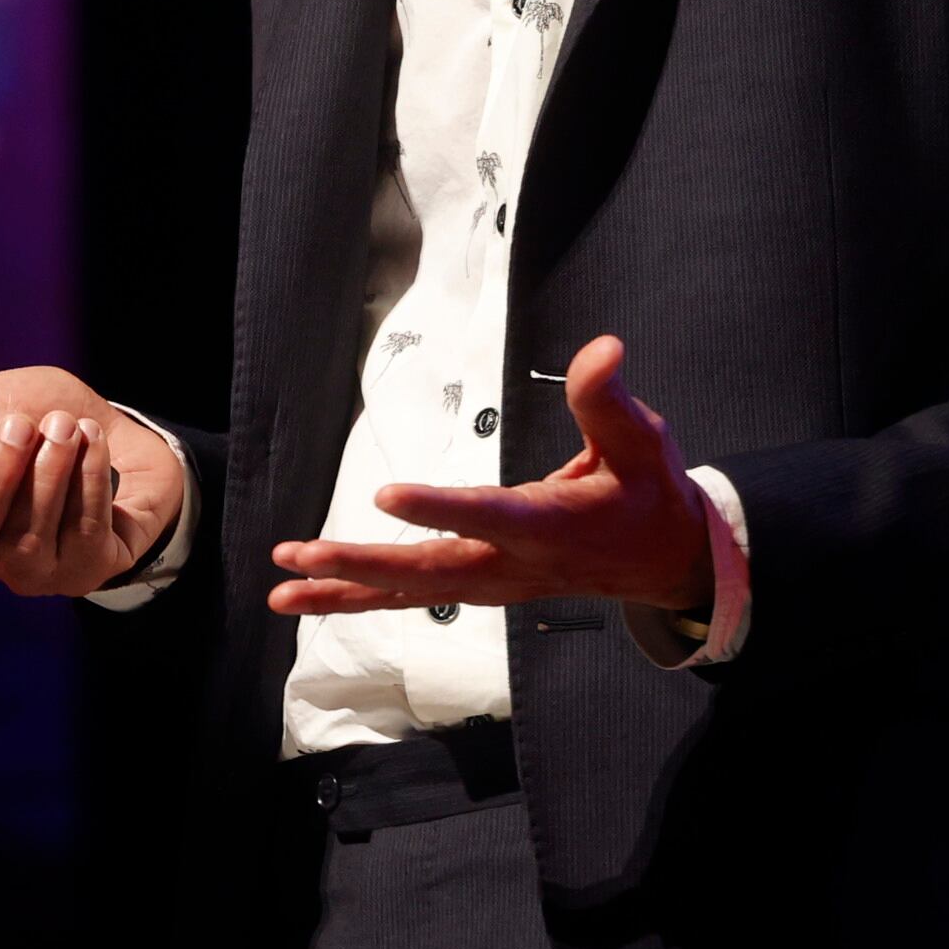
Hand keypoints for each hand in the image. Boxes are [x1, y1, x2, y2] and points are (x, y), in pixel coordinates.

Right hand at [0, 364, 185, 597]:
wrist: (125, 434)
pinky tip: (93, 445)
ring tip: (68, 426)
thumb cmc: (46, 417)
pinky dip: (89, 479)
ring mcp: (32, 571)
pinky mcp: (83, 573)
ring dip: (50, 470)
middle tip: (21, 427)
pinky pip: (81, 535)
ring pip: (25, 540)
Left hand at [267, 336, 714, 617]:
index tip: (387, 494)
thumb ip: (607, 398)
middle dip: (361, 564)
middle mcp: (512, 564)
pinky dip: (360, 599)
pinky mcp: (480, 586)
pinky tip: (312, 598)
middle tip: (302, 556)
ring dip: (345, 589)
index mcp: (550, 525)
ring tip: (283, 584)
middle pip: (428, 568)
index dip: (438, 507)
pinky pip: (413, 597)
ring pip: (411, 591)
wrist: (664, 563)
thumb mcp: (641, 440)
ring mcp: (492, 583)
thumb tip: (603, 348)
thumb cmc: (648, 494)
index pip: (487, 515)